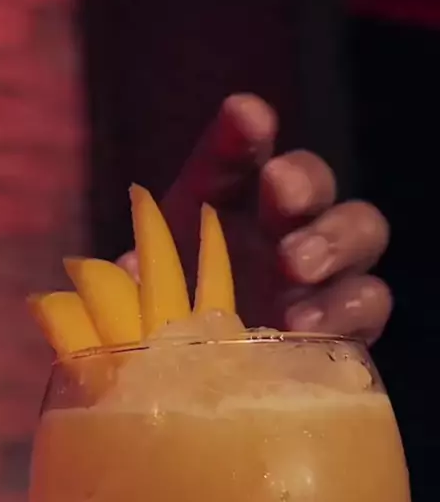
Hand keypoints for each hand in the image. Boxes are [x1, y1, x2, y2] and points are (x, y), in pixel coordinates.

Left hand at [119, 94, 390, 343]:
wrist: (199, 385)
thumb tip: (133, 275)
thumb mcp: (141, 297)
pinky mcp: (348, 324)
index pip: (236, 154)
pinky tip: (307, 323)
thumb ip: (134, 279)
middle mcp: (281, 227)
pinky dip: (347, 308)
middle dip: (300, 178)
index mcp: (223, 205)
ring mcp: (323, 274)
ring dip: (333, 238)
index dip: (243, 130)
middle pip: (312, 179)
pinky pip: (369, 303)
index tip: (245, 117)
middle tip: (281, 192)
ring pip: (361, 229)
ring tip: (296, 265)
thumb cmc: (166, 326)